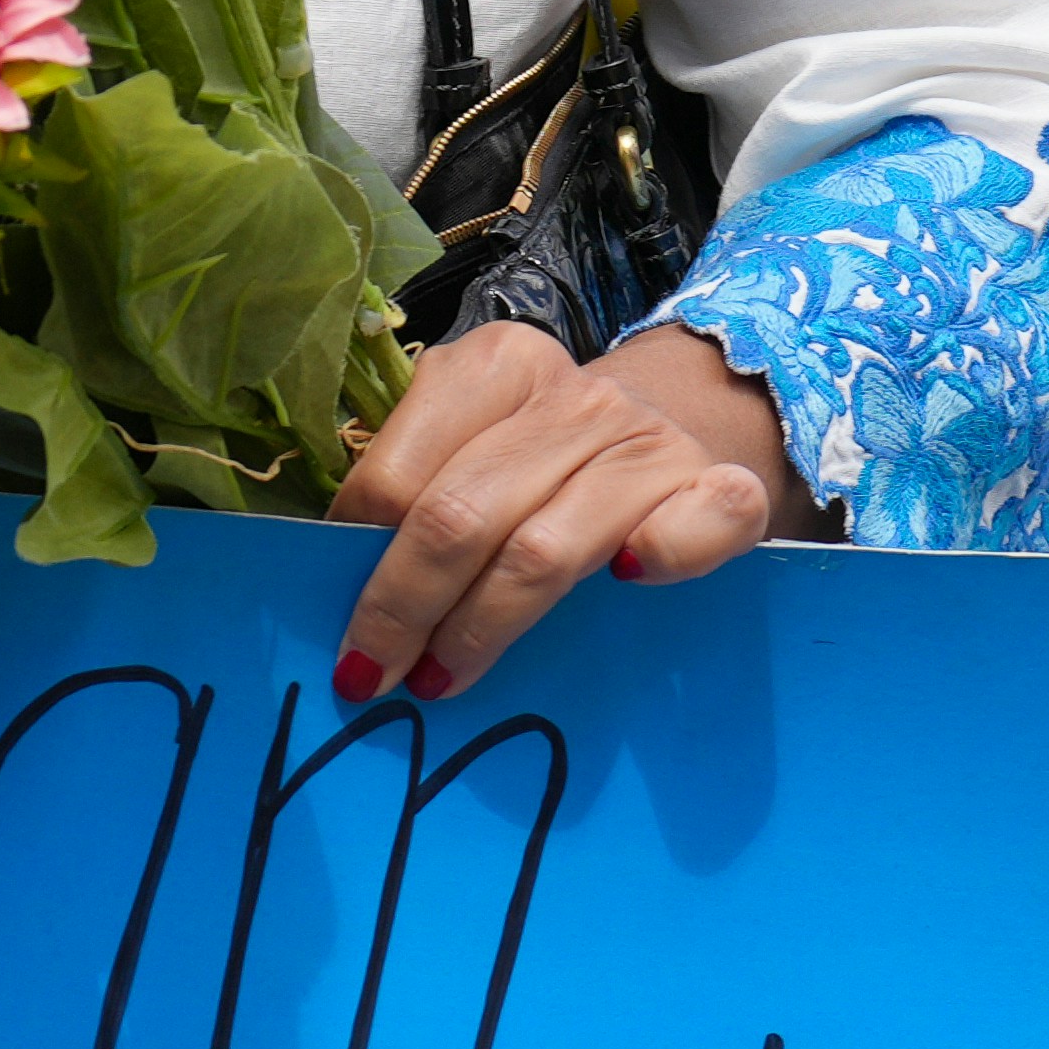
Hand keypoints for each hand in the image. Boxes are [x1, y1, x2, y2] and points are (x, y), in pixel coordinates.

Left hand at [327, 321, 800, 707]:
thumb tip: (326, 581)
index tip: (343, 631)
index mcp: (494, 367)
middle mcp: (575, 396)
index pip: (398, 476)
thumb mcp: (472, 452)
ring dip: (482, 628)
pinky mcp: (721, 488)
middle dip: (402, 610)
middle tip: (372, 677)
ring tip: (442, 681)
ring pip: (545, 549)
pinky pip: (696, 527)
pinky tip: (628, 582)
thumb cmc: (549, 463)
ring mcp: (651, 441)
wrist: (684, 427)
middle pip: (459, 516)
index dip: (358, 561)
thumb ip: (413, 494)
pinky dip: (665, 554)